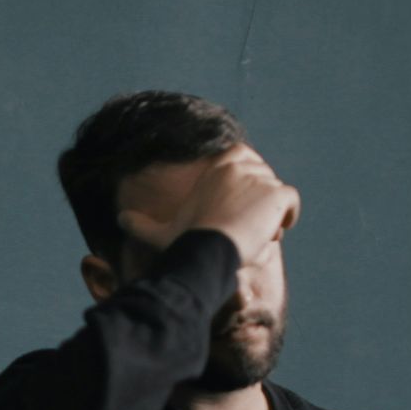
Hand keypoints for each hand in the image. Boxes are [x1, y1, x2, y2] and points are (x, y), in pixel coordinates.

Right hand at [115, 146, 300, 264]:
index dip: (245, 184)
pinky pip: (291, 202)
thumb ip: (140, 224)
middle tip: (246, 227)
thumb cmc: (184, 241)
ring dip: (270, 214)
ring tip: (256, 235)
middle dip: (259, 201)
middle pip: (263, 179)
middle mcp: (240, 164)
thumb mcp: (160, 231)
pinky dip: (288, 216)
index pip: (244, 161)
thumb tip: (119, 219)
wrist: (207, 249)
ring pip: (275, 194)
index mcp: (218, 165)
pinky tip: (274, 231)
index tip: (240, 207)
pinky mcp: (277, 193)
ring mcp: (260, 177)